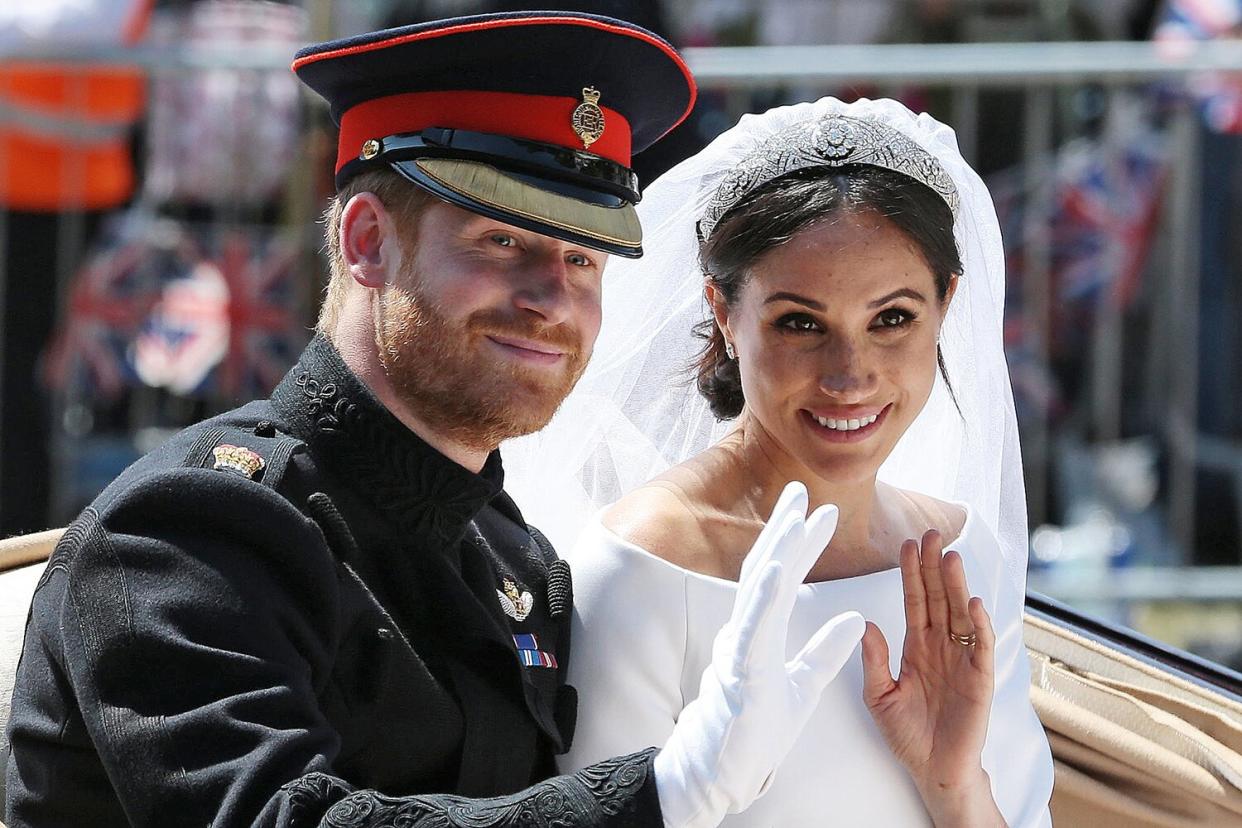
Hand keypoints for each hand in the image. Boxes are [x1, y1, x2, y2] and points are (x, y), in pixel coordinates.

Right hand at [654, 482, 865, 827]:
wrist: (726, 770)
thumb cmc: (757, 730)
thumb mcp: (804, 685)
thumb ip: (826, 651)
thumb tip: (857, 619)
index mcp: (760, 632)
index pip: (781, 578)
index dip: (798, 543)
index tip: (820, 512)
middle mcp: (745, 632)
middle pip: (764, 570)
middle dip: (783, 529)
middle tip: (800, 491)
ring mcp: (739, 649)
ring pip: (758, 591)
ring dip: (777, 551)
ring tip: (795, 518)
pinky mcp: (741, 671)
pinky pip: (752, 629)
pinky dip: (764, 597)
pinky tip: (776, 569)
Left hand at [861, 530, 1005, 826]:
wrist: (933, 770)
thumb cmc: (907, 735)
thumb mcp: (879, 696)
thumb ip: (873, 661)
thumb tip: (865, 623)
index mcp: (916, 647)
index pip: (914, 601)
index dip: (911, 573)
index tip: (905, 544)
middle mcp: (940, 647)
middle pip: (938, 598)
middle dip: (933, 566)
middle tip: (931, 533)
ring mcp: (961, 660)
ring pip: (959, 614)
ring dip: (956, 586)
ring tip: (950, 556)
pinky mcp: (980, 679)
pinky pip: (980, 646)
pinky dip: (978, 624)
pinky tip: (973, 602)